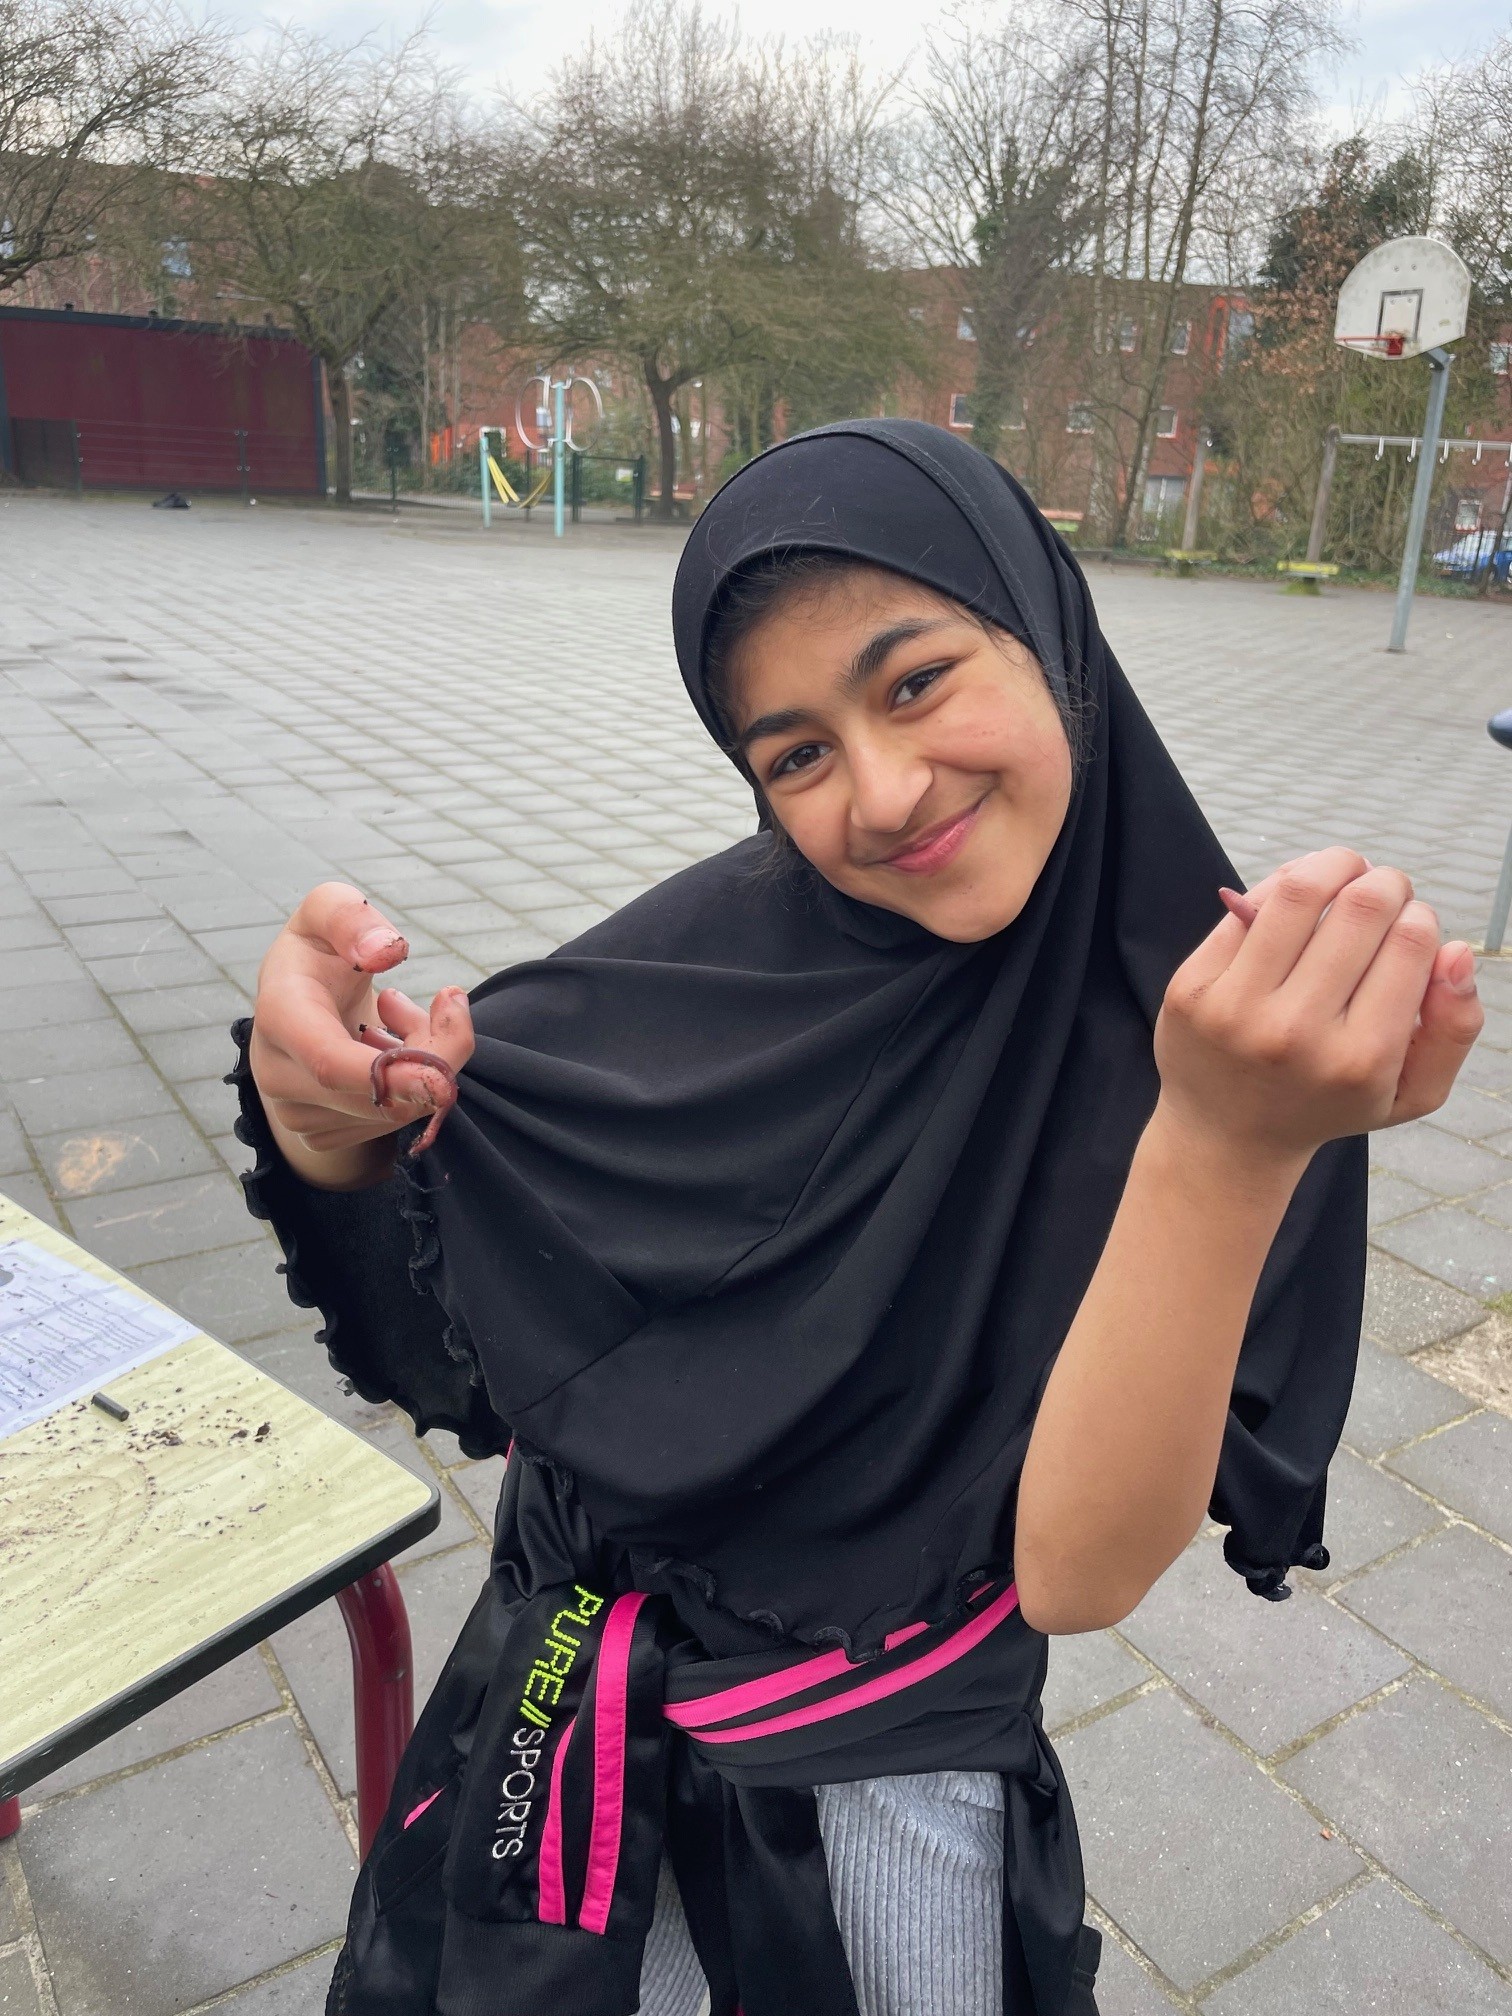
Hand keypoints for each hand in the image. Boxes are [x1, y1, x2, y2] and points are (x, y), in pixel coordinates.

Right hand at [249, 882, 474, 1186]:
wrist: (298, 1002)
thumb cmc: (320, 950)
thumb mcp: (328, 909)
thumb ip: (350, 917)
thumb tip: (384, 952)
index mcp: (280, 1013)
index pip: (330, 1061)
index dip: (391, 1075)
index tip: (443, 1076)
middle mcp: (277, 1072)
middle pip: (379, 1095)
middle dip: (438, 1054)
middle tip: (448, 1003)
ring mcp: (296, 1112)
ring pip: (396, 1111)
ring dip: (426, 1063)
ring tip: (402, 1015)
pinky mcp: (320, 1135)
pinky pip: (391, 1124)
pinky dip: (412, 1086)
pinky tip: (391, 1047)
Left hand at [1155, 847, 1482, 1175]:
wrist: (1226, 1137)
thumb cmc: (1328, 1104)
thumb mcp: (1409, 1092)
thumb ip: (1454, 1027)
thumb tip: (1457, 950)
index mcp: (1360, 1060)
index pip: (1411, 943)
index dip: (1420, 916)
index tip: (1412, 922)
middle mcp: (1296, 1033)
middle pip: (1361, 908)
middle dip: (1386, 882)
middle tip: (1385, 889)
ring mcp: (1236, 1009)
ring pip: (1299, 892)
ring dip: (1335, 863)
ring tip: (1349, 868)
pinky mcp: (1193, 989)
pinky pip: (1246, 908)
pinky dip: (1282, 882)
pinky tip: (1299, 891)